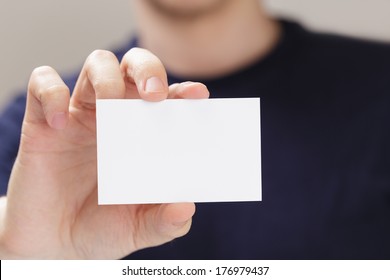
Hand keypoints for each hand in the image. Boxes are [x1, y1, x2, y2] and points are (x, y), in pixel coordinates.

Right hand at [0, 48, 208, 258]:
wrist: (53, 243)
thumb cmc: (102, 227)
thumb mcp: (137, 228)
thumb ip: (164, 222)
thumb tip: (187, 208)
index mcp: (144, 134)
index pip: (168, 98)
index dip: (183, 91)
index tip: (197, 96)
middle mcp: (116, 116)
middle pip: (135, 67)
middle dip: (147, 69)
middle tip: (154, 94)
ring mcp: (80, 116)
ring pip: (97, 64)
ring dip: (106, 75)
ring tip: (109, 103)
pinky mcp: (43, 121)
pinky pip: (42, 86)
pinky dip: (51, 94)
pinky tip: (59, 123)